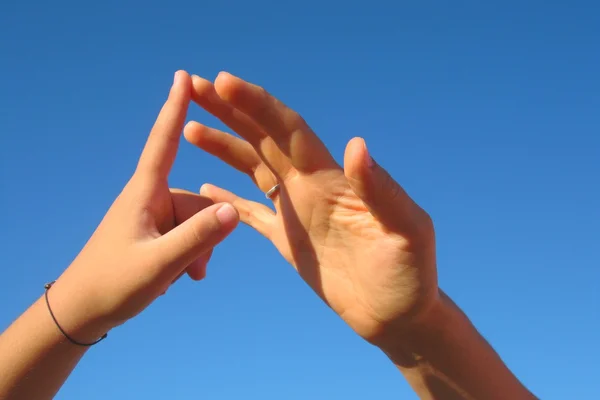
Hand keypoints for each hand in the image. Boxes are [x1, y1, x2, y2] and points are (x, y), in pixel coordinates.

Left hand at [49, 71, 238, 340]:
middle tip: (194, 271)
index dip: (175, 108)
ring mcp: (150, 217)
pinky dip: (189, 253)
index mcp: (145, 194)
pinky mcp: (152, 233)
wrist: (81, 312)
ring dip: (197, 249)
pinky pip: (184, 233)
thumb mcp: (160, 264)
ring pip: (194, 221)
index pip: (163, 142)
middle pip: (195, 201)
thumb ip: (197, 238)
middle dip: (204, 234)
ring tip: (186, 277)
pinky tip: (182, 276)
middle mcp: (149, 199)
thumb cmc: (112, 284)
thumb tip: (233, 211)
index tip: (184, 76)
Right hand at [185, 72, 437, 344]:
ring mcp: (297, 212)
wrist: (398, 314)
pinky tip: (204, 186)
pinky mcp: (287, 240)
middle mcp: (310, 187)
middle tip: (195, 85)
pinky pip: (252, 212)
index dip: (257, 105)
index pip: (288, 131)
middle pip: (263, 138)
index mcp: (332, 180)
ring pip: (253, 168)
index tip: (224, 82)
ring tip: (190, 127)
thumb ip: (381, 191)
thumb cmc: (410, 276)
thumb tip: (356, 145)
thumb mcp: (406, 232)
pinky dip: (227, 198)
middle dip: (230, 111)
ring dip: (224, 146)